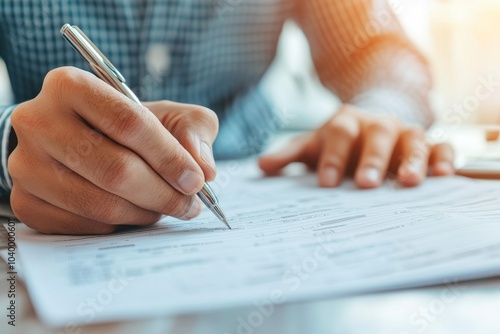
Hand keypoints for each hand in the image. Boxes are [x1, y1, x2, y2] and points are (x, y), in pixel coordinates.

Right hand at [8, 67, 218, 233]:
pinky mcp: (25, 201)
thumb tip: (205, 169)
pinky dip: (118, 225)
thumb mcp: (167, 114)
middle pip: (115, 169)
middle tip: (189, 205)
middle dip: (163, 194)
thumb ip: (194, 129)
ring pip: (100, 203)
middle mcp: (38, 121)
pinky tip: (133, 213)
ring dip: (144, 213)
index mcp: (71, 85)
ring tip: (164, 208)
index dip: (170, 157)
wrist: (78, 140)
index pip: (129, 123)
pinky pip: (83, 226)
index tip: (196, 181)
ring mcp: (25, 164)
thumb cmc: (128, 125)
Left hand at [259, 104, 453, 187]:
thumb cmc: (339, 143)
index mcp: (345, 124)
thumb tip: (260, 166)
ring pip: (411, 141)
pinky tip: (442, 175)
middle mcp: (376, 125)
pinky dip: (442, 159)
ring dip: (410, 160)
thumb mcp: (314, 145)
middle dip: (371, 160)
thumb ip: (290, 155)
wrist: (371, 125)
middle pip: (375, 136)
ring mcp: (403, 134)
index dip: (332, 157)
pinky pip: (439, 147)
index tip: (325, 183)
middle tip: (364, 184)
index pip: (338, 136)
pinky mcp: (427, 145)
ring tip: (408, 182)